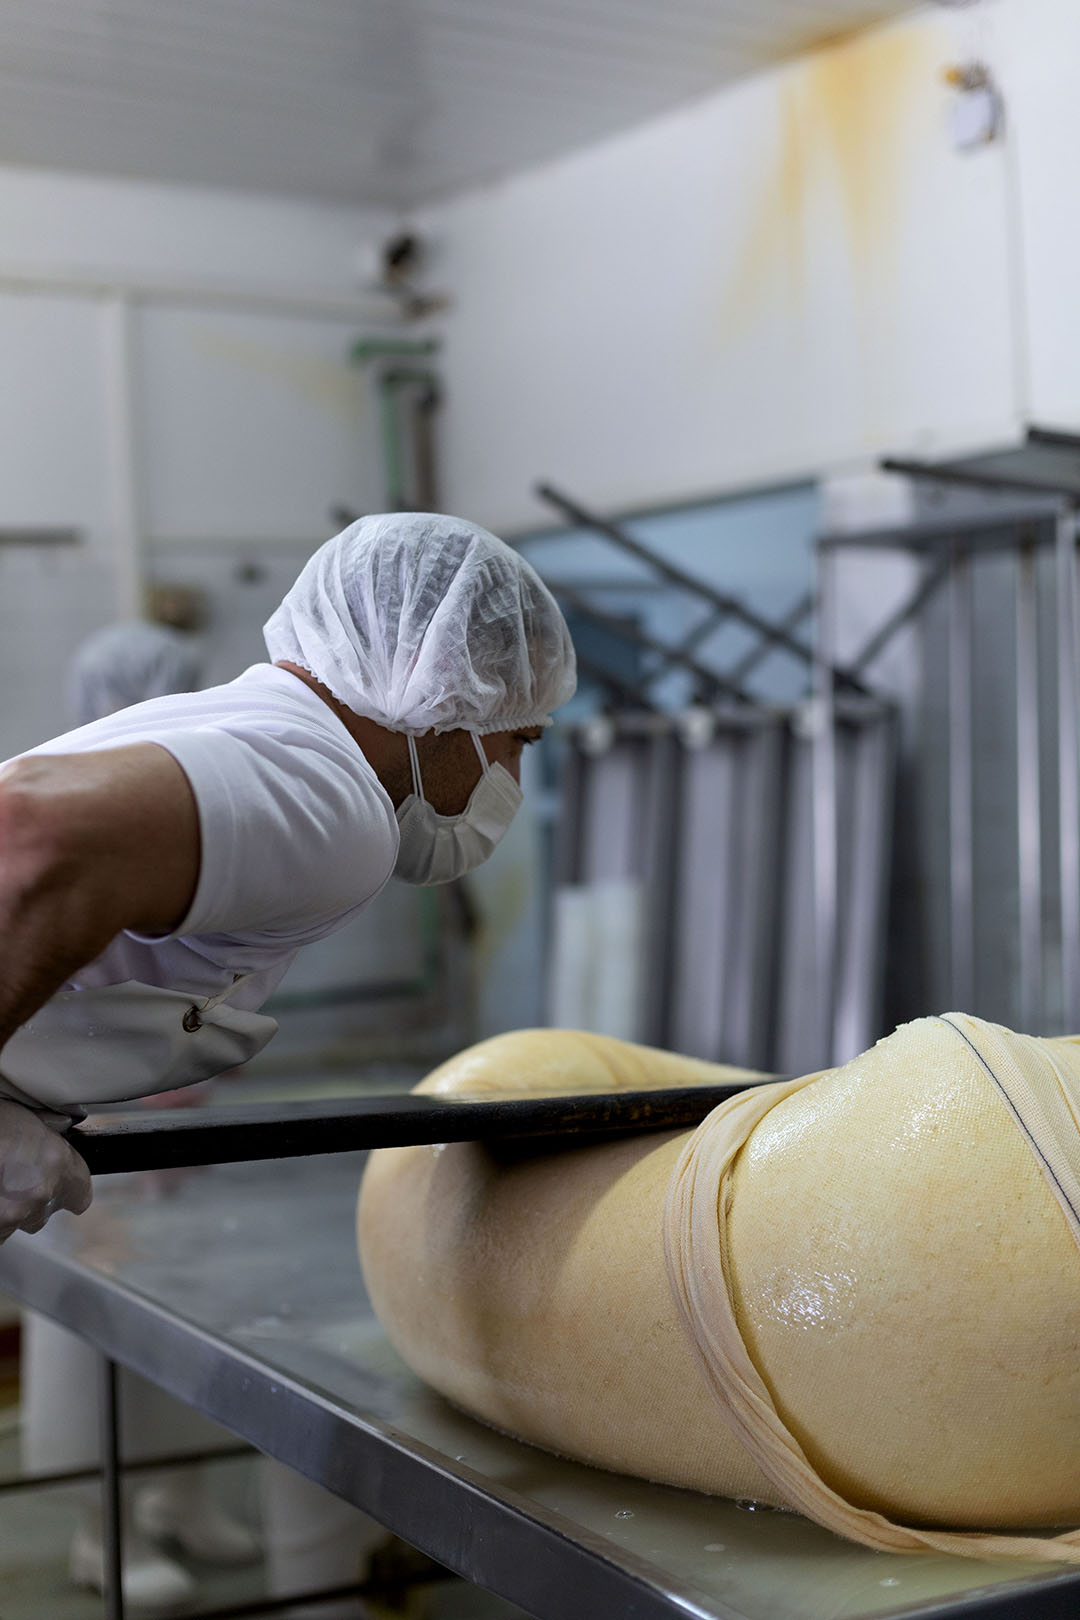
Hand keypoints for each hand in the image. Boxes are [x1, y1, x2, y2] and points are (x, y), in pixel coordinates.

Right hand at [0, 1098, 91, 1240]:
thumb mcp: (16, 1113)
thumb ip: (44, 1126)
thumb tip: (61, 1126)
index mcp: (54, 1162)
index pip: (80, 1194)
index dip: (68, 1188)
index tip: (57, 1181)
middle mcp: (37, 1194)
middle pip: (44, 1212)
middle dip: (30, 1198)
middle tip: (8, 1176)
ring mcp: (11, 1217)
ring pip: (16, 1223)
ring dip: (6, 1210)